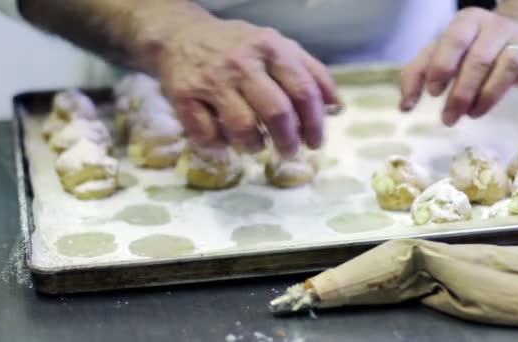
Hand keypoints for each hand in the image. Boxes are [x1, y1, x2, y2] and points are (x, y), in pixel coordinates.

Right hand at [155, 18, 340, 157]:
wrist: (180, 35)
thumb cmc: (237, 46)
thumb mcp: (276, 47)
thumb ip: (310, 71)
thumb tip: (337, 107)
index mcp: (270, 47)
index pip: (303, 90)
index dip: (314, 123)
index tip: (315, 142)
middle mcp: (242, 63)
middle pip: (276, 112)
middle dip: (289, 141)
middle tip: (290, 152)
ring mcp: (211, 80)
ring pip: (242, 128)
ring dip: (255, 146)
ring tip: (257, 146)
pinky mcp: (183, 97)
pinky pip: (207, 135)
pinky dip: (221, 146)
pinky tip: (226, 141)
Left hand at [400, 7, 517, 124]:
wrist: (508, 37)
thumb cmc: (464, 52)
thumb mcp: (437, 56)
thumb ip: (415, 75)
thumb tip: (404, 107)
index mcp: (466, 23)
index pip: (452, 42)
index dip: (442, 68)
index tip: (434, 93)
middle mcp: (495, 27)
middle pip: (479, 60)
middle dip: (462, 94)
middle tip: (449, 119)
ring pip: (510, 64)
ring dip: (490, 95)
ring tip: (474, 114)